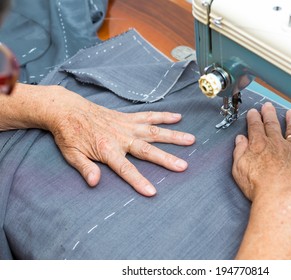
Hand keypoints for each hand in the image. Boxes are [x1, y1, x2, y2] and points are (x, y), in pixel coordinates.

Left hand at [46, 86, 194, 195]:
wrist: (67, 109)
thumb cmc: (70, 134)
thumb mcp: (72, 155)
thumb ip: (85, 168)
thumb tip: (94, 183)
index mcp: (107, 149)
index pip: (126, 169)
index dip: (139, 181)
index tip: (153, 191)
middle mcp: (121, 137)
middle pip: (147, 150)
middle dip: (166, 159)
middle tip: (183, 166)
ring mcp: (126, 125)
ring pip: (154, 131)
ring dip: (173, 136)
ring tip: (191, 140)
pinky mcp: (128, 117)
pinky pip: (148, 116)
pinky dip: (163, 116)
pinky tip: (178, 118)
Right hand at [232, 102, 290, 214]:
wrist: (279, 196)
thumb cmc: (258, 187)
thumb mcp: (239, 169)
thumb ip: (239, 152)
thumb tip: (240, 139)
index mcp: (258, 144)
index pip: (255, 126)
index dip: (254, 118)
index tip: (253, 112)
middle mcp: (276, 142)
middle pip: (272, 124)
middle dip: (269, 113)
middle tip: (268, 106)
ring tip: (290, 113)